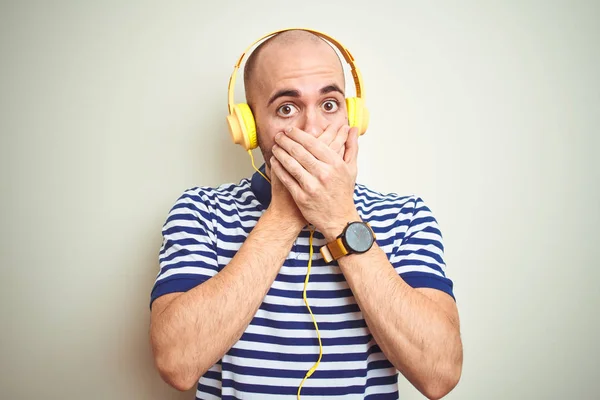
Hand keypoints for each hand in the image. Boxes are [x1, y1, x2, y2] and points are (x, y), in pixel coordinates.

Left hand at [270, 125, 360, 240]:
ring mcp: (312, 186)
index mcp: (335, 164)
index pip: (313, 143)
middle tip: (279, 135)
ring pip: (291, 164)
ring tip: (275, 147)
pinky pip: (287, 179)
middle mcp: (324, 174)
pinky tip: (274, 162)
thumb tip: (352, 128)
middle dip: (286, 141)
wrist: (339, 219)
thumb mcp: (351, 169)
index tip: (290, 130)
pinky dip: (278, 169)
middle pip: (300, 152)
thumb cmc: (343, 193)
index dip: (298, 135)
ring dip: (280, 153)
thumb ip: (351, 146)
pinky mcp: (302, 197)